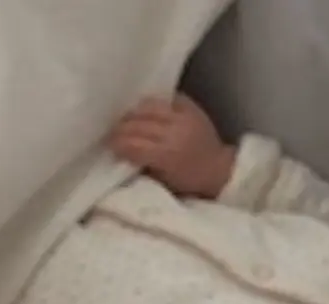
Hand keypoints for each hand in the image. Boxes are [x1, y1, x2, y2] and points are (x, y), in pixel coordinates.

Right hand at [108, 93, 234, 198]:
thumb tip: (121, 151)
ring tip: (128, 118)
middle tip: (113, 131)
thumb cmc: (189, 181)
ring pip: (149, 106)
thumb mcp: (162, 180)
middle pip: (137, 124)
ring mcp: (183, 118)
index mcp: (166, 156)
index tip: (108, 144)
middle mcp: (174, 134)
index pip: (132, 144)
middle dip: (121, 127)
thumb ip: (141, 164)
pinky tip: (147, 109)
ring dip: (134, 112)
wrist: (219, 169)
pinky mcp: (191, 108)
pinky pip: (167, 98)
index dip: (117, 143)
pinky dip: (154, 103)